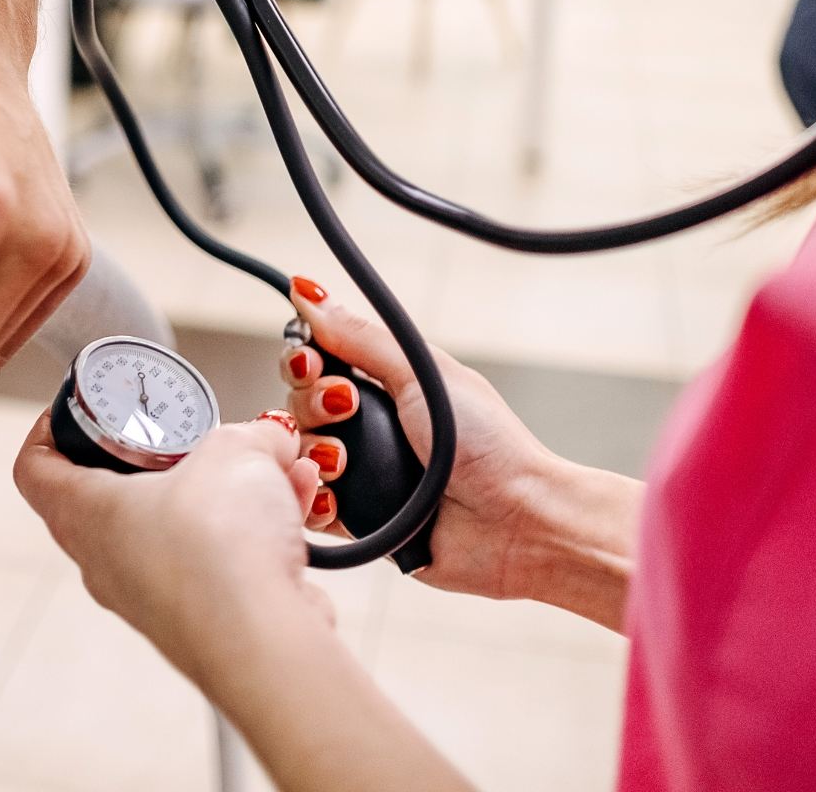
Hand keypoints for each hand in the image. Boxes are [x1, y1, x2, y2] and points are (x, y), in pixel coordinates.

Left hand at [14, 412, 330, 691]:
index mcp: (86, 514)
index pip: (36, 469)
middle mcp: (108, 563)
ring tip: (277, 473)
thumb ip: (255, 438)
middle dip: (169, 462)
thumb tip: (271, 440)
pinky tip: (297, 518)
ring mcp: (152, 600)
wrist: (264, 645)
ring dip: (231, 498)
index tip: (79, 409)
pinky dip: (255, 539)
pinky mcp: (200, 624)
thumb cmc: (218, 550)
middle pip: (118, 498)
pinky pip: (222, 567)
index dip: (48, 431)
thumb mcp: (236, 452)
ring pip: (184, 531)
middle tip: (200, 440)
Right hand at [281, 278, 636, 625]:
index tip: (315, 363)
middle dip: (312, 405)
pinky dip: (313, 501)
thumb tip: (310, 294)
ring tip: (345, 463)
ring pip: (300, 456)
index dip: (305, 360)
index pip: (316, 361)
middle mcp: (370, 427)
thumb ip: (361, 337)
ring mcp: (363, 474)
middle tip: (346, 409)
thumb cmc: (490, 445)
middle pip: (299, 405)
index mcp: (386, 385)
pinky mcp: (359, 520)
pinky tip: (333, 496)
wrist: (517, 520)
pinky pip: (311, 507)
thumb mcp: (423, 374)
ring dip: (314, 454)